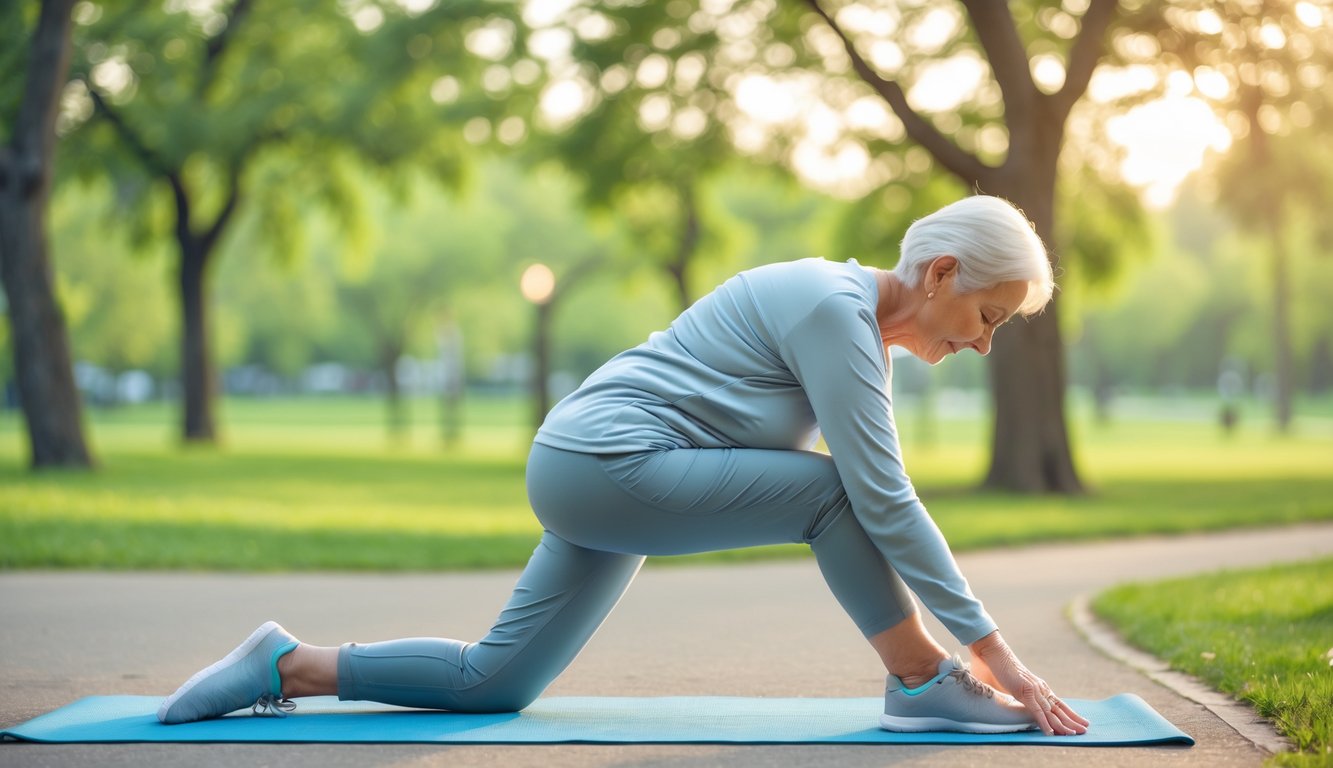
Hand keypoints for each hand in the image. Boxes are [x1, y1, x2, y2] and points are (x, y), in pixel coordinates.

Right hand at [969, 631, 1089, 735]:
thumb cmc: (1000, 668)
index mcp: (1039, 687)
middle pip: (1059, 708)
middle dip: (1072, 721)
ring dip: (1062, 725)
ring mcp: (1034, 690)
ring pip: (1051, 712)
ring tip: (1073, 734)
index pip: (1059, 703)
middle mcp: (1040, 688)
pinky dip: (1044, 723)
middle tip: (1085, 730)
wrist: (995, 652)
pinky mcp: (1025, 692)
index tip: (1081, 721)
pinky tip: (1050, 733)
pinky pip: (1037, 712)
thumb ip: (1020, 694)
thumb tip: (1017, 701)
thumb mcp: (1013, 684)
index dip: (1070, 713)